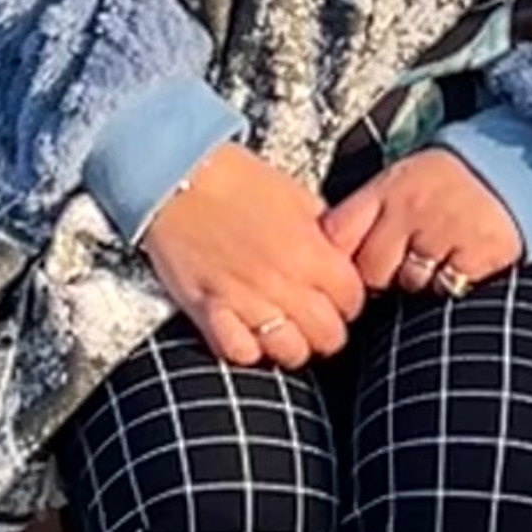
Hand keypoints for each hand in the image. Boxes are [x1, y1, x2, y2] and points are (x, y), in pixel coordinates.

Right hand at [139, 144, 365, 371]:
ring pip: (290, 353)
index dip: (348, 300)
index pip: (352, 300)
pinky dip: (247, 348)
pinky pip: (240, 353)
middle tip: (314, 318)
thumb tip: (340, 254)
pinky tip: (247, 332)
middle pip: (328, 336)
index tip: (338, 296)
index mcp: (310, 251)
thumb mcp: (297, 195)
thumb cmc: (237, 179)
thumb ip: (324, 231)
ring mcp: (246, 302)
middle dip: (327, 329)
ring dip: (291, 344)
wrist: (179, 179)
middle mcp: (283, 282)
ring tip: (282, 329)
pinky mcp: (209, 312)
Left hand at [320, 148, 524, 296]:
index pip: (337, 234)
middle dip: (380, 276)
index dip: (336, 261)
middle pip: (369, 271)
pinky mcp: (478, 252)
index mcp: (387, 189)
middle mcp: (411, 207)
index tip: (348, 267)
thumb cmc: (443, 186)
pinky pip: (448, 288)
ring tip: (436, 255)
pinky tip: (460, 261)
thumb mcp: (397, 183)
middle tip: (402, 261)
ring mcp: (445, 229)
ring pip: (409, 283)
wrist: (510, 170)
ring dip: (419, 281)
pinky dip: (452, 283)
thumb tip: (325, 263)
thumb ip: (364, 216)